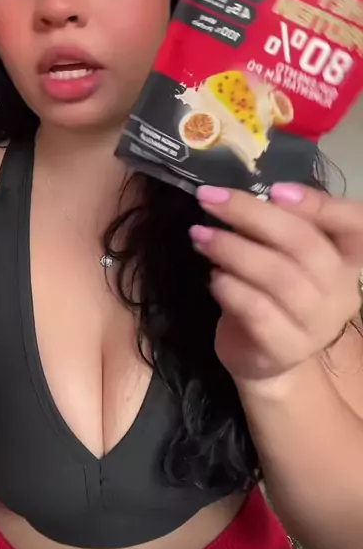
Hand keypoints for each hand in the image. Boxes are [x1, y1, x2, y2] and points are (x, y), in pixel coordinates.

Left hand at [189, 183, 362, 385]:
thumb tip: (239, 195)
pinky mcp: (286, 348)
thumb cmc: (272, 294)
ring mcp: (318, 324)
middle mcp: (342, 291)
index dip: (321, 204)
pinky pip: (258, 311)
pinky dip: (230, 288)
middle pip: (305, 244)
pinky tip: (212, 277)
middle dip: (252, 215)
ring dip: (233, 249)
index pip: (356, 224)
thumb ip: (275, 225)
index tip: (275, 190)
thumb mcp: (280, 255)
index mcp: (348, 259)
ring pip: (279, 277)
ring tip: (200, 236)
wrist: (263, 357)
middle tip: (210, 200)